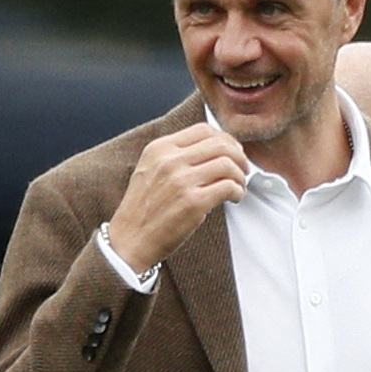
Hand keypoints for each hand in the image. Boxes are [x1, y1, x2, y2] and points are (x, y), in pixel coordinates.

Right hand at [106, 122, 248, 271]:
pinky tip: (234, 198)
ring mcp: (181, 182)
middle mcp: (169, 161)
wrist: (128, 241)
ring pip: (228, 164)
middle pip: (220, 144)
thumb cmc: (142, 211)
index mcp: (159, 149)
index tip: (232, 152)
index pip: (203, 130)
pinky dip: (238, 191)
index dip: (225, 139)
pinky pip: (228, 187)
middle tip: (242, 169)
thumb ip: (174, 157)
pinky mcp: (193, 203)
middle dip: (239, 156)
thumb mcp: (149, 171)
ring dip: (240, 176)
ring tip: (238, 187)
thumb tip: (213, 151)